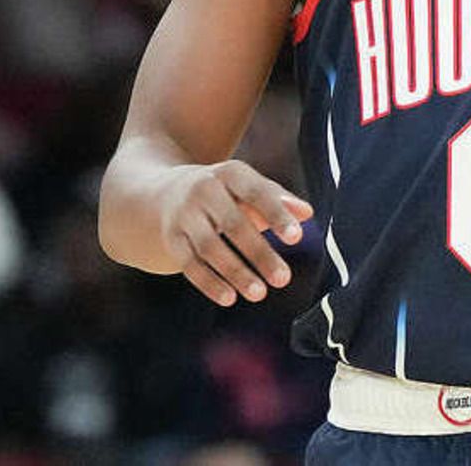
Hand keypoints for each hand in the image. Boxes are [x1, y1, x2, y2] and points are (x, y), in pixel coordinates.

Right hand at [157, 161, 313, 306]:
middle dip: (260, 253)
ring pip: (210, 247)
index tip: (297, 237)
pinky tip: (229, 298)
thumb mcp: (247, 186)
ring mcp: (184, 214)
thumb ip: (278, 199)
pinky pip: (189, 263)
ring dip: (236, 272)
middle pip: (233, 224)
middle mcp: (204, 190)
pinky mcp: (171, 238)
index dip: (276, 215)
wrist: (163, 192)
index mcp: (230, 173)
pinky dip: (209, 282)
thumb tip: (307, 213)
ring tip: (259, 293)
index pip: (257, 193)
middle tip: (283, 278)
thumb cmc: (223, 192)